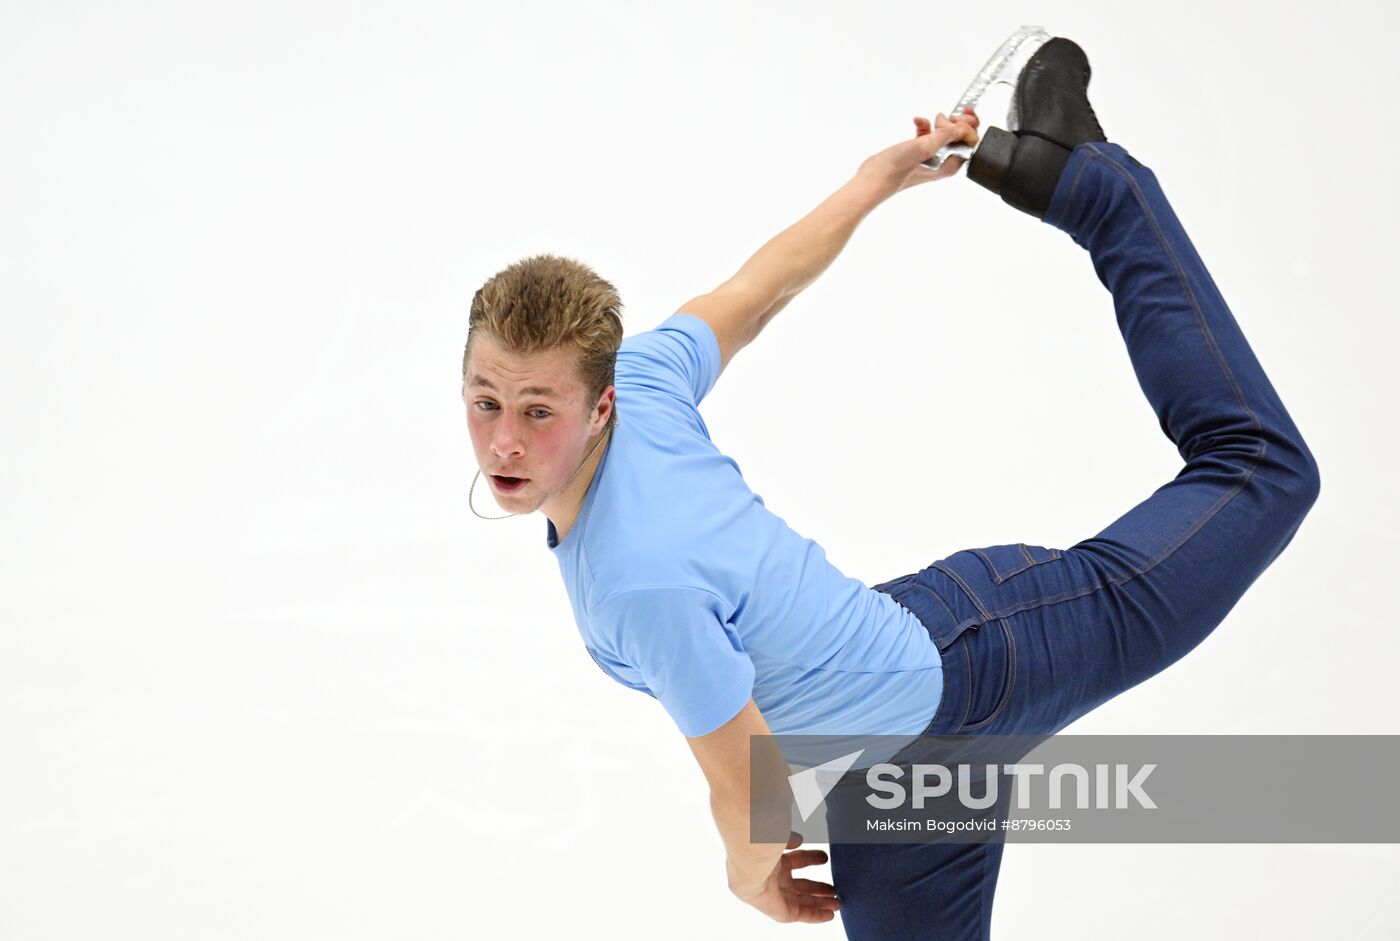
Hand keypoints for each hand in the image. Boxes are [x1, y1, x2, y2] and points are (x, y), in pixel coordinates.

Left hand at [730, 831, 841, 924]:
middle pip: (800, 886)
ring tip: (838, 902)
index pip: (794, 860)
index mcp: (773, 861)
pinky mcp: (781, 912)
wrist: (748, 864)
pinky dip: (817, 916)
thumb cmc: (760, 846)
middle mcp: (775, 880)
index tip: (824, 857)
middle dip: (818, 887)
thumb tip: (799, 839)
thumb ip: (788, 838)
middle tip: (834, 887)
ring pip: (804, 902)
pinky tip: (830, 915)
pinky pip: (803, 915)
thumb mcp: (779, 836)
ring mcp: (778, 897)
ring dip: (821, 902)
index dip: (809, 859)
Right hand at [858, 107, 980, 194]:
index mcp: (948, 165)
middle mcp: (942, 163)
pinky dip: (925, 126)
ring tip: (935, 118)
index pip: (970, 143)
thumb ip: (946, 136)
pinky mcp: (916, 154)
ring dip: (942, 123)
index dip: (968, 127)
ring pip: (944, 135)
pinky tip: (917, 121)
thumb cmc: (894, 171)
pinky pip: (927, 135)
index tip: (961, 116)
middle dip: (957, 123)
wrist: (871, 180)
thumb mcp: (924, 148)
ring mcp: (929, 158)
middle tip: (949, 116)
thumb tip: (963, 127)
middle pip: (960, 138)